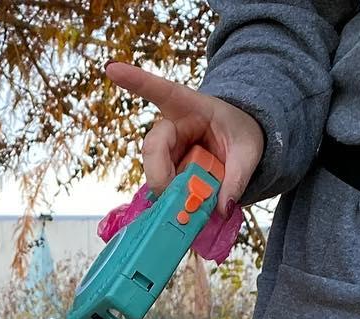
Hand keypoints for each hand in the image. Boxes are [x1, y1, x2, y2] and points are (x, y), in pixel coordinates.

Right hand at [107, 61, 264, 212]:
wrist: (240, 146)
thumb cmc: (241, 135)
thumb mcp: (248, 151)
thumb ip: (238, 176)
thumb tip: (222, 208)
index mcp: (190, 107)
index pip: (161, 91)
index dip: (135, 81)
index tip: (111, 69)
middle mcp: (172, 129)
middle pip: (152, 148)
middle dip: (159, 173)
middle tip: (174, 194)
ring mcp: (166, 153)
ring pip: (154, 173)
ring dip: (170, 192)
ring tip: (193, 202)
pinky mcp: (166, 172)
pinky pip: (161, 189)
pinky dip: (172, 202)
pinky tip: (184, 207)